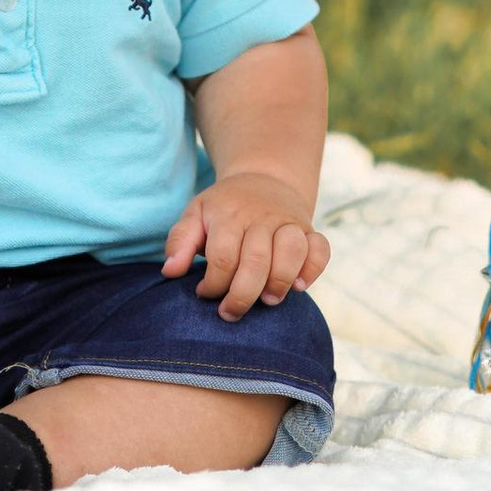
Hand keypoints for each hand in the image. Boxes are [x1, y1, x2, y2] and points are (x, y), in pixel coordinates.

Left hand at [163, 172, 330, 319]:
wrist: (263, 178)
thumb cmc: (224, 207)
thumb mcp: (196, 214)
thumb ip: (179, 241)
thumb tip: (170, 271)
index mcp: (230, 214)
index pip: (223, 258)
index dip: (213, 285)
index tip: (204, 294)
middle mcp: (262, 216)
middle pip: (257, 261)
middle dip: (242, 296)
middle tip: (230, 313)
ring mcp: (289, 221)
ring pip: (291, 252)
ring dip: (279, 282)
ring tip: (266, 301)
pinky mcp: (310, 229)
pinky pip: (321, 249)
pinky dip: (313, 269)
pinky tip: (299, 286)